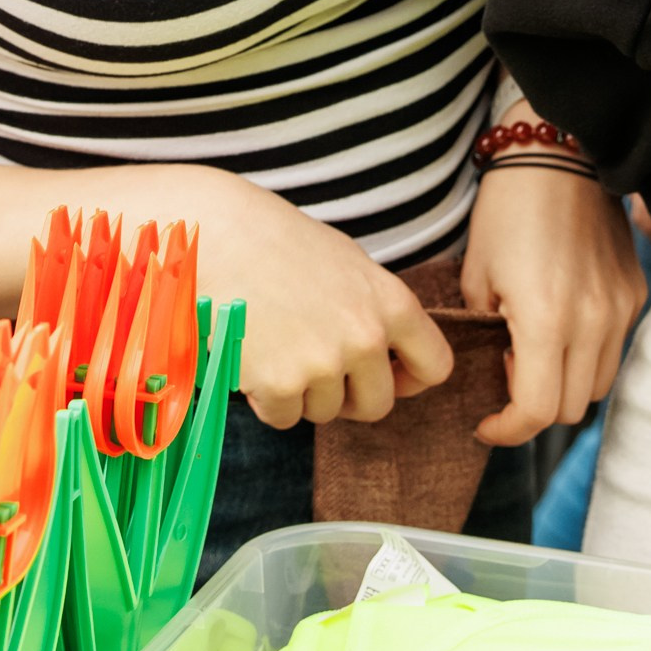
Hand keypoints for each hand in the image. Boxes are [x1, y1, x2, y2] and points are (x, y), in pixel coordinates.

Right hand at [189, 172, 454, 431]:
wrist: (216, 233)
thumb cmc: (277, 241)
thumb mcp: (347, 263)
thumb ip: (374, 309)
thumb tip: (388, 355)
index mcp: (392, 303)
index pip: (435, 366)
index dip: (409, 379)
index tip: (386, 375)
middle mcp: (366, 338)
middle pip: (378, 405)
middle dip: (349, 397)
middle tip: (316, 367)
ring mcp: (324, 364)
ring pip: (325, 412)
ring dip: (302, 393)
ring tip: (275, 344)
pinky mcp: (280, 385)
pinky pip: (284, 417)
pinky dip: (267, 399)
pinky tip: (252, 356)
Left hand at [462, 161, 646, 445]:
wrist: (557, 156)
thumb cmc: (506, 211)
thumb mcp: (478, 278)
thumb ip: (488, 337)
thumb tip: (500, 374)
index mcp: (548, 320)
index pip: (538, 412)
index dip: (507, 429)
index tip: (485, 422)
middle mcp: (594, 322)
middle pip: (571, 408)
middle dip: (533, 407)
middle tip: (505, 374)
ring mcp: (621, 309)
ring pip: (598, 386)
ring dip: (565, 385)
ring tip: (534, 352)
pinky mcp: (635, 293)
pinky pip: (614, 350)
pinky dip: (587, 356)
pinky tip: (561, 327)